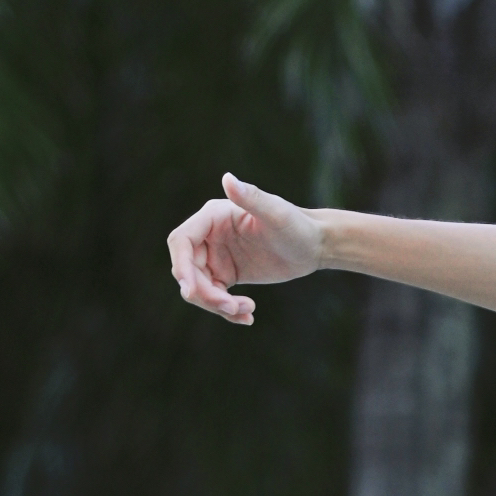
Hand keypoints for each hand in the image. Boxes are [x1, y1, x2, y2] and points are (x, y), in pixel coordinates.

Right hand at [167, 173, 323, 325]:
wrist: (313, 245)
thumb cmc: (296, 225)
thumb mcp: (276, 214)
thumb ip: (251, 198)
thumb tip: (228, 178)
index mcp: (213, 217)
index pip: (182, 241)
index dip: (181, 266)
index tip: (190, 292)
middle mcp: (209, 235)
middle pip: (188, 270)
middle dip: (204, 294)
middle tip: (231, 308)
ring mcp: (216, 256)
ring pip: (200, 287)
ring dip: (217, 306)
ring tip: (247, 311)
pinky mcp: (227, 274)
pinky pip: (215, 297)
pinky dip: (227, 311)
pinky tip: (248, 317)